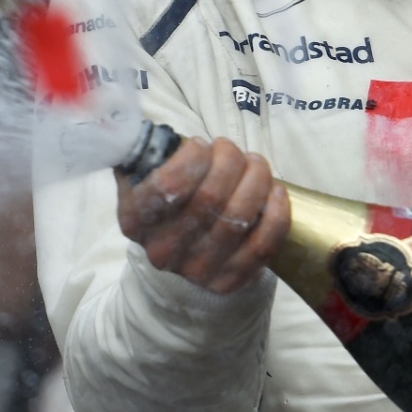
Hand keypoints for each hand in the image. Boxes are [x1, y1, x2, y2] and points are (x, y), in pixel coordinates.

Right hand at [115, 136, 289, 294]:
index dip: (193, 157)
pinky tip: (275, 191)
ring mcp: (197, 270)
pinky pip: (262, 244)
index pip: (168, 186)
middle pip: (210, 197)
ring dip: (256, 179)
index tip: (202, 144)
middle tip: (232, 150)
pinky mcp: (228, 281)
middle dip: (231, 161)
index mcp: (135, 220)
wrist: (181, 253)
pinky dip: (275, 212)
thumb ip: (147, 152)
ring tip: (255, 164)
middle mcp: (163, 250)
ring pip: (238, 217)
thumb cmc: (167, 202)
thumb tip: (159, 131)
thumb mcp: (144, 176)